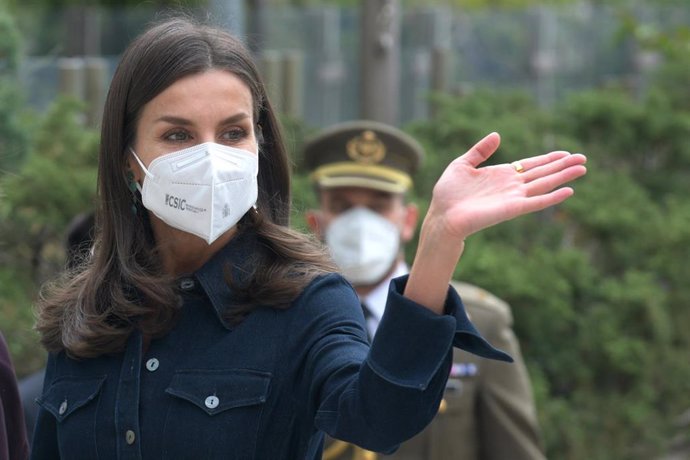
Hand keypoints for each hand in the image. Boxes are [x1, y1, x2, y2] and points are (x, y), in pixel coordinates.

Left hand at [404, 132, 586, 312]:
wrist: (442, 215)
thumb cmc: (448, 193)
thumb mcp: (462, 164)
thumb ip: (480, 151)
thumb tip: (497, 135)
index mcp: (501, 174)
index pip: (530, 165)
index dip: (548, 159)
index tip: (566, 153)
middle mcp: (511, 186)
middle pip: (542, 173)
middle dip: (562, 166)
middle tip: (583, 159)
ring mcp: (513, 197)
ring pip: (544, 185)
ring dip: (563, 177)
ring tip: (582, 169)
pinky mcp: (512, 209)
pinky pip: (536, 202)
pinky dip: (552, 197)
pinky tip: (568, 191)